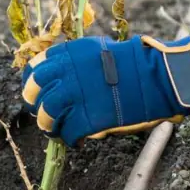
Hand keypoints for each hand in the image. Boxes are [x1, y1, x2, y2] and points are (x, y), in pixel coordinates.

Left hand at [20, 34, 189, 147]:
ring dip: (48, 124)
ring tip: (55, 128)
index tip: (34, 90)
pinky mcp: (87, 119)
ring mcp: (75, 98)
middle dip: (34, 103)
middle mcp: (66, 75)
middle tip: (42, 112)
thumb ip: (73, 61)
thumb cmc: (131, 62)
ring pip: (46, 115)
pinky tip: (76, 139)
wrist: (157, 77)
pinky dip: (69, 138)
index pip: (35, 69)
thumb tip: (58, 74)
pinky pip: (68, 133)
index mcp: (67, 55)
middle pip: (33, 93)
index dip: (32, 82)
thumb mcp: (95, 50)